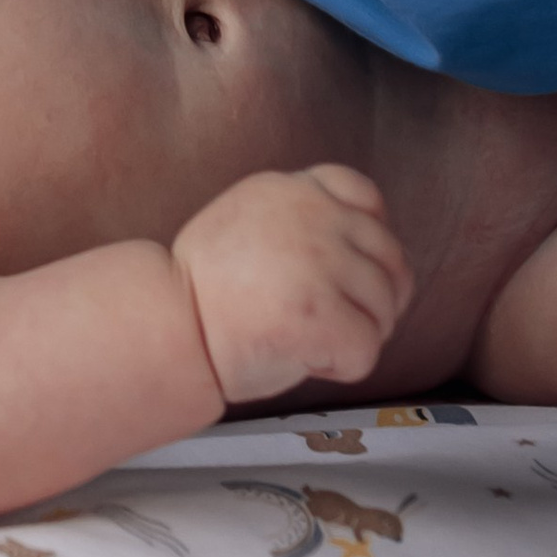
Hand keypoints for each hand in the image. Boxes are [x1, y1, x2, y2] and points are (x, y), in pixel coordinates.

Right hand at [171, 165, 413, 407]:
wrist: (167, 329)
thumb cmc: (205, 293)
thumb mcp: (248, 222)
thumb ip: (301, 218)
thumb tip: (365, 247)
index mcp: (290, 189)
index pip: (365, 196)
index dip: (370, 241)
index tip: (348, 272)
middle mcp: (311, 214)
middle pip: (389, 257)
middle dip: (374, 299)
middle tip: (329, 323)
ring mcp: (318, 262)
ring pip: (385, 308)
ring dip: (356, 334)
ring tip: (305, 338)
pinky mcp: (320, 313)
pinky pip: (367, 351)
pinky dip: (341, 367)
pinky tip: (302, 358)